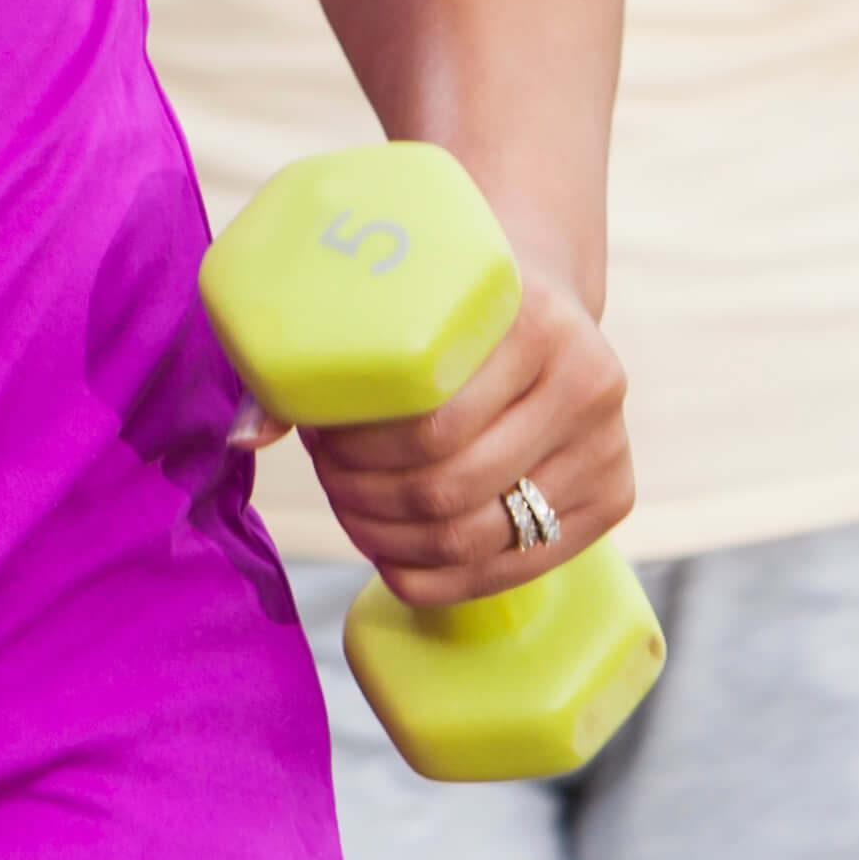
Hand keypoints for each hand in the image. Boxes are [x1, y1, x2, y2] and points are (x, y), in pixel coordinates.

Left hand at [283, 266, 636, 611]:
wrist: (543, 282)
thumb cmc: (448, 292)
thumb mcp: (399, 291)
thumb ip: (322, 357)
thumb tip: (243, 438)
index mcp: (536, 320)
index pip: (433, 423)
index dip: (359, 449)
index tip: (317, 436)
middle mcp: (588, 382)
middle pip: (451, 485)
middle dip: (367, 495)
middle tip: (328, 475)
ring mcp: (608, 445)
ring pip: (478, 536)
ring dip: (394, 539)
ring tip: (353, 510)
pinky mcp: (615, 496)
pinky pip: (514, 569)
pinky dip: (439, 577)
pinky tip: (393, 557)